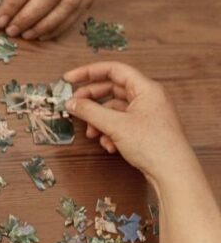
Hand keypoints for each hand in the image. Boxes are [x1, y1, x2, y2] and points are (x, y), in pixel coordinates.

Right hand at [64, 61, 192, 184]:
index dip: (89, 72)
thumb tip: (72, 102)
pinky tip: (108, 144)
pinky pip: (119, 123)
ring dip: (98, 121)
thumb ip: (90, 111)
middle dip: (91, 100)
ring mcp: (146, 114)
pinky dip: (109, 132)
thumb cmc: (156, 145)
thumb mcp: (116, 125)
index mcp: (146, 89)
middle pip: (111, 90)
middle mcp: (147, 98)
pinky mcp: (143, 128)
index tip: (70, 79)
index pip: (113, 70)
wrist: (172, 171)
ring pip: (113, 109)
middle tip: (74, 106)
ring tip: (92, 133)